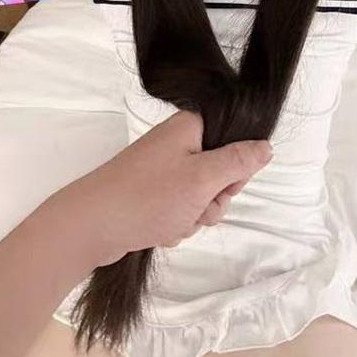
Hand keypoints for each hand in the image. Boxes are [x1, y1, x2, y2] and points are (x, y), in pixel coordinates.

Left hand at [50, 111, 271, 266]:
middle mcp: (176, 143)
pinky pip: (179, 209)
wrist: (90, 226)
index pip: (235, 140)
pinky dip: (175, 223)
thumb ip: (238, 161)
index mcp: (189, 127)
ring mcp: (162, 170)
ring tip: (172, 221)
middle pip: (220, 172)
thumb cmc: (147, 198)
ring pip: (201, 196)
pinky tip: (160, 229)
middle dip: (213, 200)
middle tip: (196, 207)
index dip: (236, 168)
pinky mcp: (150, 193)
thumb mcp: (202, 179)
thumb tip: (266, 146)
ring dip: (194, 216)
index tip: (224, 185)